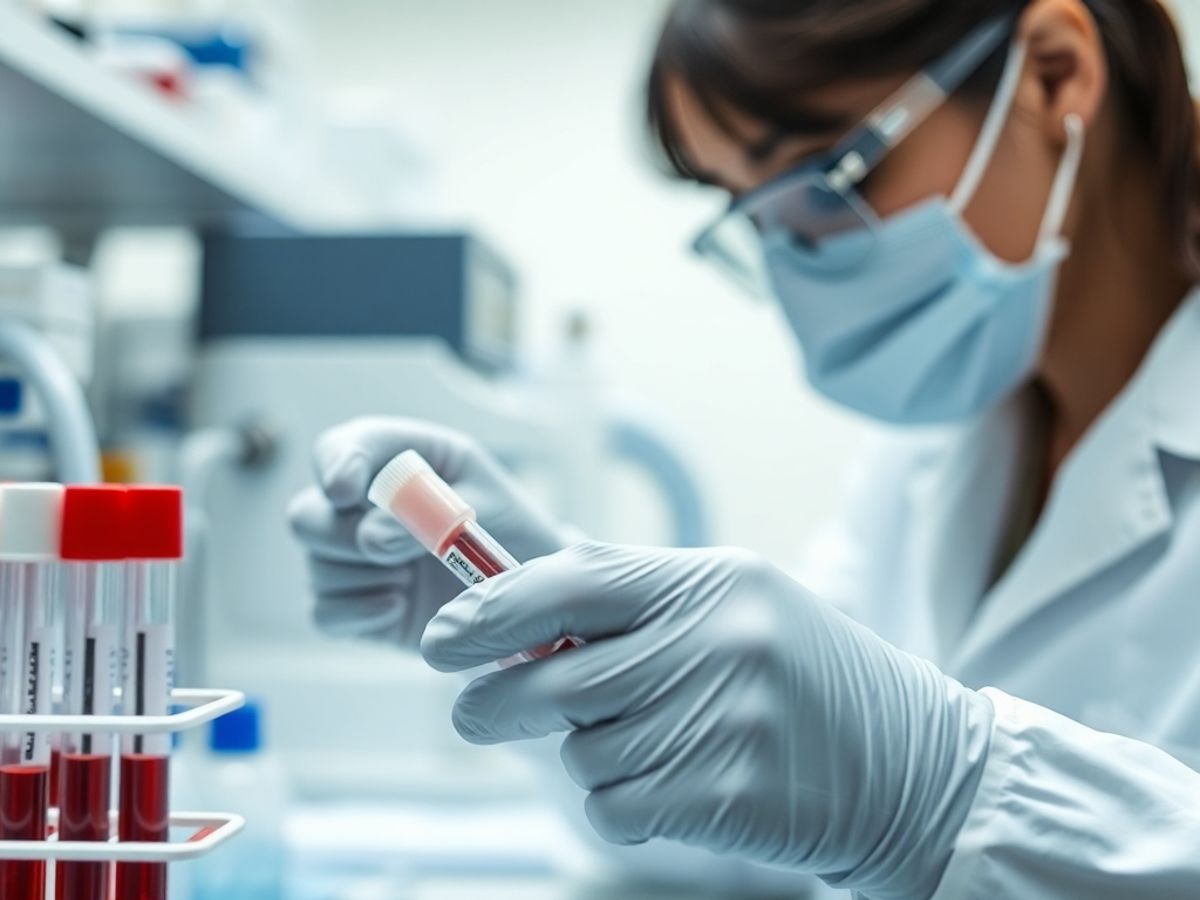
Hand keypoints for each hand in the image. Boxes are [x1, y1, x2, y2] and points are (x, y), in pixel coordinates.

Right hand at [288, 417, 567, 650]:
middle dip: (339, 535)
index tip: (345, 491)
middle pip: (305, 513)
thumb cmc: (508, 527)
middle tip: (389, 551)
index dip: (334, 465)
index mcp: (394, 460)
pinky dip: (358, 612)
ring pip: (318, 564)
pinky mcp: (356, 606)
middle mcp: (361, 507)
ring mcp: (353, 558)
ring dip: (365, 575)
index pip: (340, 448)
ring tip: (414, 578)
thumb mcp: (487, 502)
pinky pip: (325, 612)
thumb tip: (371, 538)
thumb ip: (433, 511)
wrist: (527, 590)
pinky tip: (398, 606)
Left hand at [421, 542, 994, 898]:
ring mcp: (725, 722)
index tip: (440, 638)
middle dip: (493, 699)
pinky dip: (619, 804)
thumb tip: (505, 612)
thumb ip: (628, 601)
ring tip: (652, 745)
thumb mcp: (727, 608)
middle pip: (552, 675)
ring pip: (579, 749)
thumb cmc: (797, 678)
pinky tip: (675, 787)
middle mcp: (716, 642)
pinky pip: (613, 805)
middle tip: (475, 710)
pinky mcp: (726, 795)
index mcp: (710, 580)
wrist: (907, 766)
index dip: (490, 610)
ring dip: (586, 755)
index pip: (570, 581)